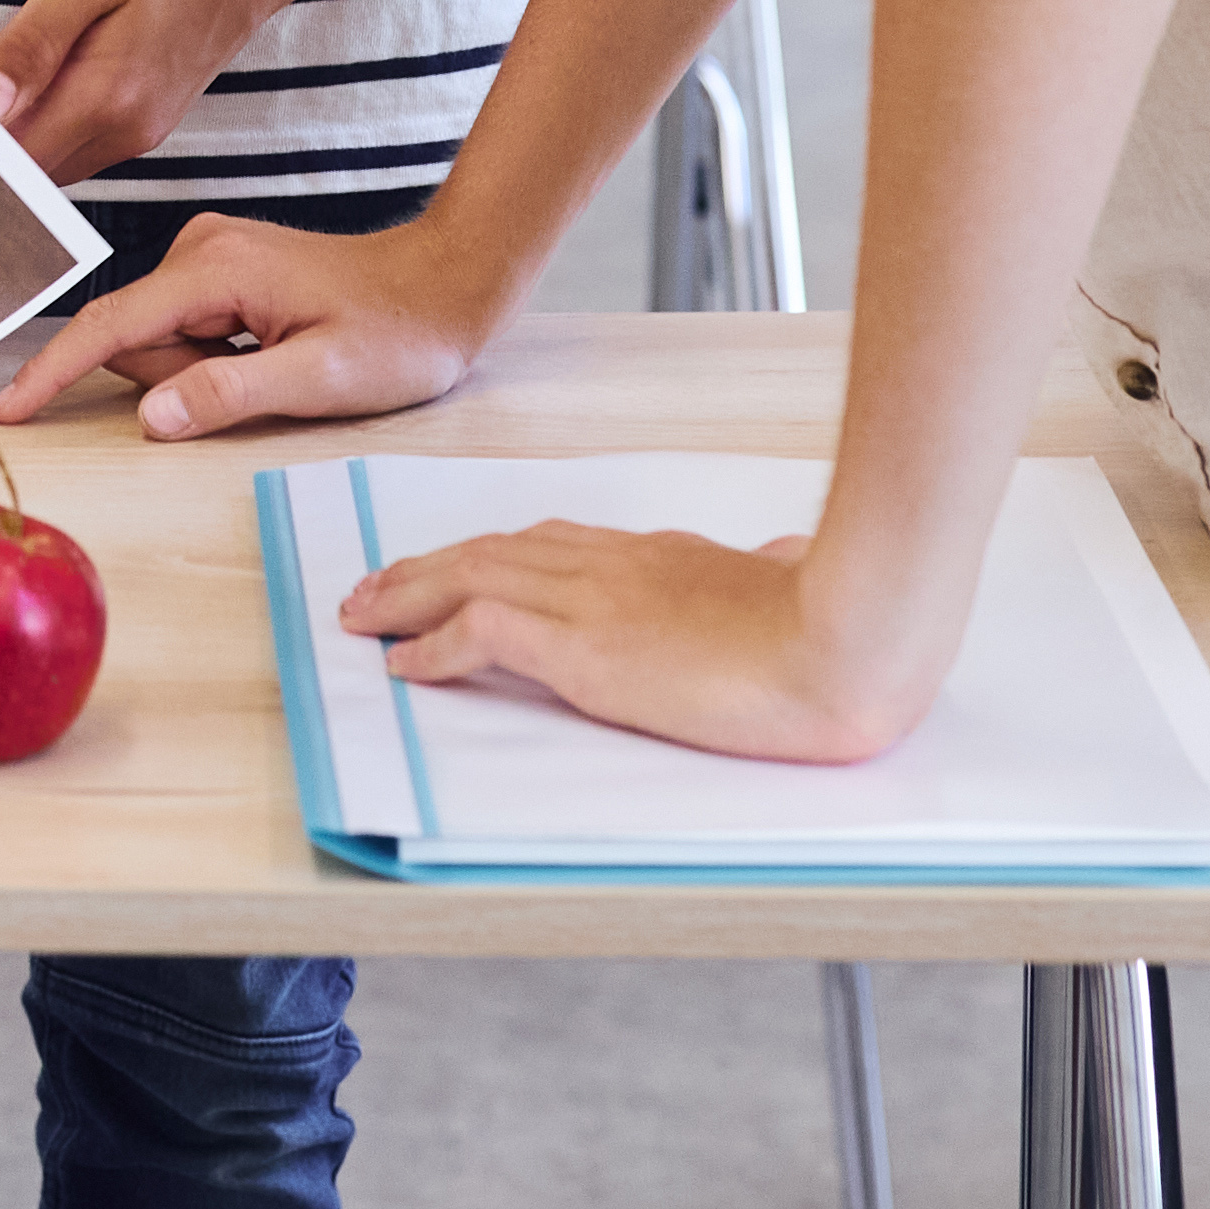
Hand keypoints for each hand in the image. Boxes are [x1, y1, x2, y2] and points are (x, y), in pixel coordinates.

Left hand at [0, 0, 320, 186]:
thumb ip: (30, 45)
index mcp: (108, 99)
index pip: (12, 160)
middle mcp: (126, 133)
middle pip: (27, 170)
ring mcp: (138, 134)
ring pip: (49, 159)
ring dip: (10, 134)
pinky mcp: (142, 123)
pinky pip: (73, 141)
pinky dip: (40, 124)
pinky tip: (27, 82)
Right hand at [0, 205, 516, 434]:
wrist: (447, 285)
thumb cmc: (398, 333)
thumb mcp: (321, 378)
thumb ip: (228, 394)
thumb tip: (149, 416)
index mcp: (216, 268)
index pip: (111, 325)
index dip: (55, 371)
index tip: (8, 410)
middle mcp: (200, 248)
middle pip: (135, 338)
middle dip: (177, 379)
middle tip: (264, 379)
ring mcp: (209, 256)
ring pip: (158, 339)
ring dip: (199, 371)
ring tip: (277, 364)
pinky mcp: (220, 270)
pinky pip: (182, 329)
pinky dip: (212, 356)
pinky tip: (272, 352)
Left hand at [342, 521, 929, 763]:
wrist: (846, 641)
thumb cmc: (840, 624)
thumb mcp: (796, 582)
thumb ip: (775, 570)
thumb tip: (789, 557)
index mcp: (661, 557)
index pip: (552, 545)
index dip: (493, 555)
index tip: (458, 564)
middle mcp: (613, 568)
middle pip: (492, 553)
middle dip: (425, 567)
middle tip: (374, 585)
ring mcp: (593, 604)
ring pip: (469, 581)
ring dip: (406, 597)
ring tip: (363, 616)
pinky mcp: (584, 650)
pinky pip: (482, 633)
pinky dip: (433, 646)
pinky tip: (405, 663)